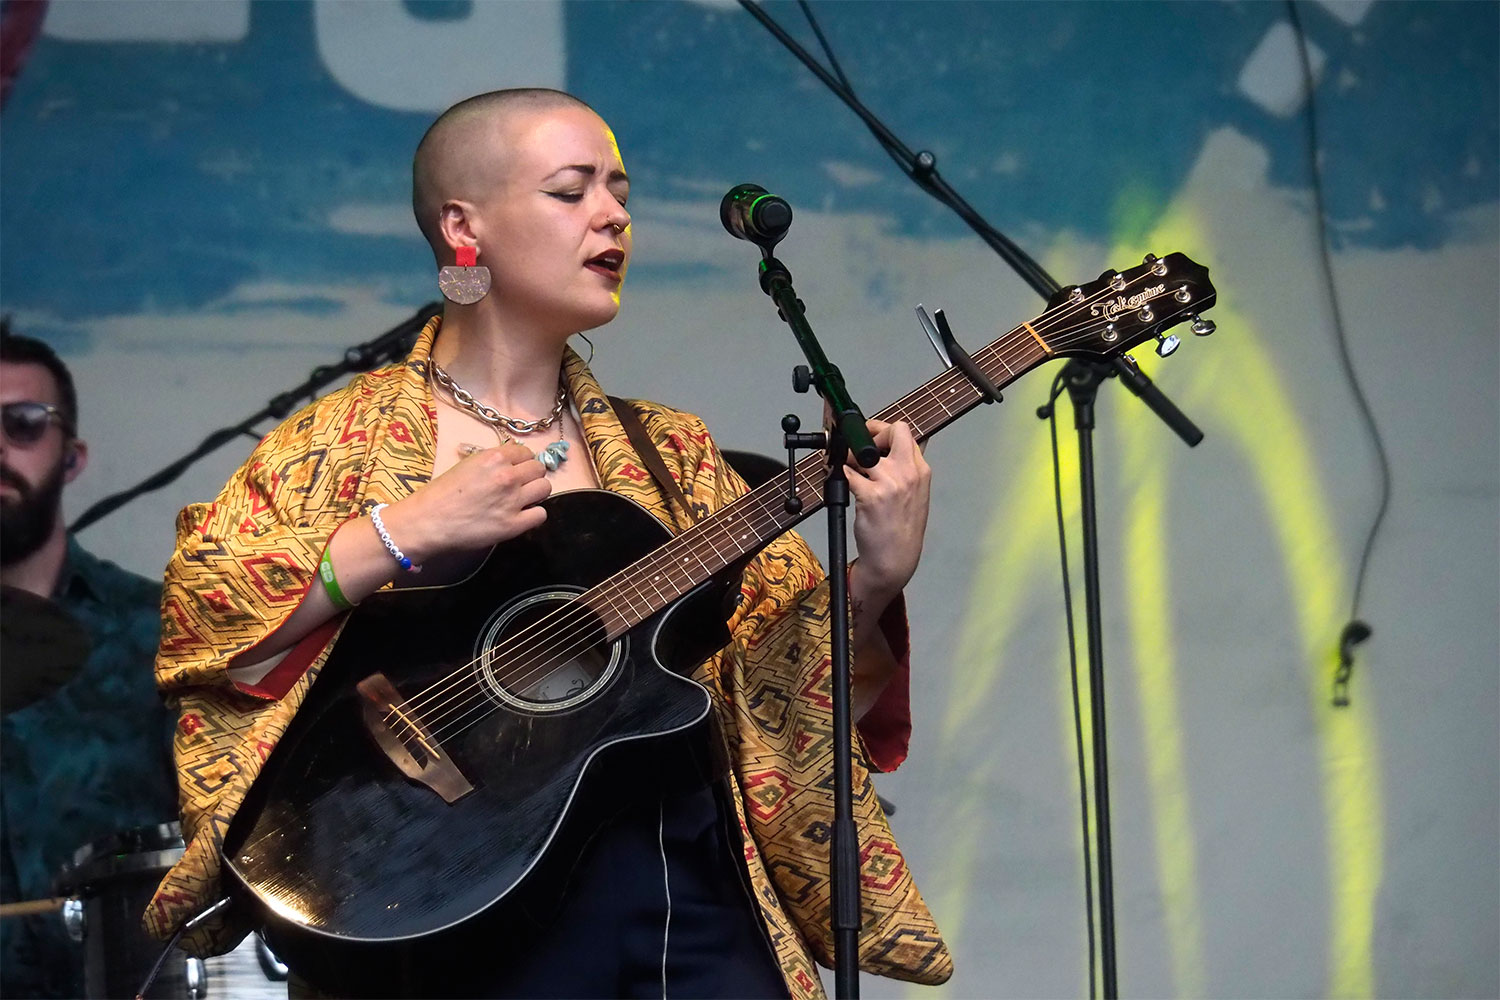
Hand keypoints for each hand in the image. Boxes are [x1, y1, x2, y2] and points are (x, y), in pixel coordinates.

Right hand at [384, 442, 551, 559]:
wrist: (427, 521)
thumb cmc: (441, 493)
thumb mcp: (467, 465)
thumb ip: (492, 461)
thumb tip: (512, 459)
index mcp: (495, 458)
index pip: (526, 452)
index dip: (522, 461)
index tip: (516, 469)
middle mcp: (508, 476)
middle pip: (539, 469)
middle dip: (531, 476)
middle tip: (519, 485)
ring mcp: (513, 501)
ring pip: (545, 488)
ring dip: (536, 493)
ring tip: (522, 500)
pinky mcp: (513, 525)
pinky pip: (541, 514)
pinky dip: (533, 515)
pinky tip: (521, 516)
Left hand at [844, 419, 930, 600]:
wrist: (895, 559)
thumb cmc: (901, 529)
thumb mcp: (915, 494)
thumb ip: (906, 469)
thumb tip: (893, 446)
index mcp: (921, 471)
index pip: (904, 432)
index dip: (883, 430)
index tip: (870, 437)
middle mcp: (909, 474)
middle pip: (893, 431)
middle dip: (871, 432)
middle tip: (859, 448)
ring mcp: (891, 484)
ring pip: (864, 451)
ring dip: (850, 456)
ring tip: (849, 469)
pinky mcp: (871, 496)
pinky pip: (848, 473)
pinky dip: (841, 474)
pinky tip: (843, 482)